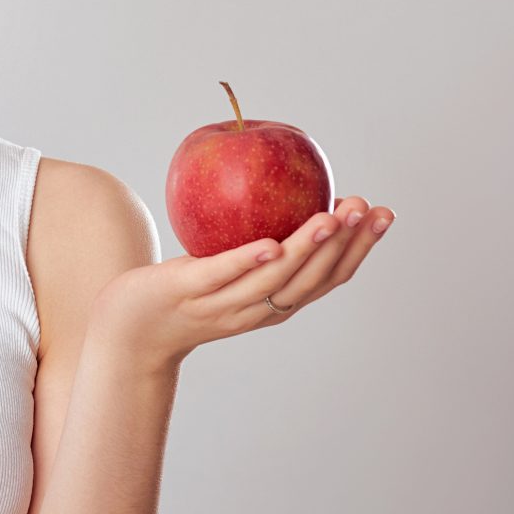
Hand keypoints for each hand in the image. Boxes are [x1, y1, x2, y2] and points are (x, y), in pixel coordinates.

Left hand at [88, 196, 396, 371]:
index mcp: (275, 303)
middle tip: (366, 208)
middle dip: (346, 243)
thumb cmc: (183, 290)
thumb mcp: (229, 267)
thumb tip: (286, 185)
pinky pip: (223, 274)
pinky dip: (249, 261)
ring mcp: (223, 302)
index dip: (361, 248)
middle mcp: (257, 308)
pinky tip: (271, 244)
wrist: (130, 329)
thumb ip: (258, 240)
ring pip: (275, 278)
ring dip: (307, 248)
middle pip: (311, 280)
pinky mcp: (189, 291)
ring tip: (330, 217)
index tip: (384, 215)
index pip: (329, 278)